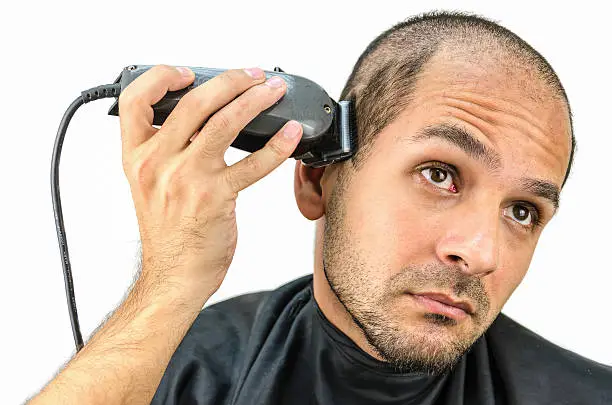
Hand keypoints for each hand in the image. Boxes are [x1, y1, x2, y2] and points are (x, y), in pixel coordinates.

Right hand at [118, 65, 301, 297]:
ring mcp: (187, 179)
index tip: (188, 73)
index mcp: (137, 157)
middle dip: (230, 81)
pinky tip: (292, 135)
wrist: (174, 277)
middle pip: (192, 103)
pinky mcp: (216, 197)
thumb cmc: (168, 234)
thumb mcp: (151, 186)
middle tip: (252, 75)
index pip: (135, 101)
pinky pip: (253, 164)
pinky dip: (277, 146)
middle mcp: (157, 163)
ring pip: (224, 123)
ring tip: (274, 91)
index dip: (161, 77)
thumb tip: (200, 121)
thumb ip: (166, 152)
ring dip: (255, 100)